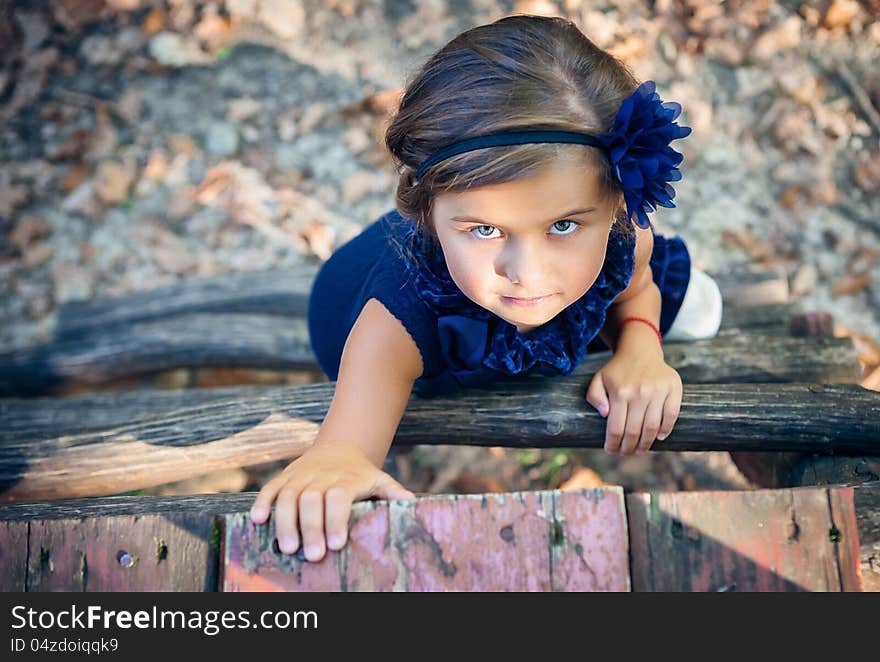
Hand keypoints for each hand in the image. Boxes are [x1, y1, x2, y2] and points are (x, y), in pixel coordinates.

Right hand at [249, 441, 414, 561]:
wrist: (339, 447)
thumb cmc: (360, 473)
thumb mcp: (379, 479)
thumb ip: (392, 492)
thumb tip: (411, 502)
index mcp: (346, 479)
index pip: (339, 497)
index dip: (335, 519)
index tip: (336, 544)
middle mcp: (321, 476)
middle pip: (311, 499)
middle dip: (311, 528)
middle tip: (313, 556)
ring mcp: (300, 476)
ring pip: (288, 496)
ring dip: (285, 522)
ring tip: (288, 548)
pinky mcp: (285, 476)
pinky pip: (270, 487)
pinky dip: (262, 502)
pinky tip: (257, 521)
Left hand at [585, 349, 681, 454]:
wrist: (640, 351)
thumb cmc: (617, 370)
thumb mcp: (598, 380)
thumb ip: (594, 397)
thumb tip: (604, 415)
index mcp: (620, 392)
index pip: (616, 428)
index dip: (613, 445)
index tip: (611, 451)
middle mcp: (640, 393)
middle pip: (634, 431)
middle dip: (628, 448)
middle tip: (625, 453)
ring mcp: (658, 391)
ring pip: (652, 427)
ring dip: (646, 444)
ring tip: (639, 450)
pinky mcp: (673, 389)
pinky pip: (671, 415)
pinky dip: (666, 429)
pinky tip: (658, 437)